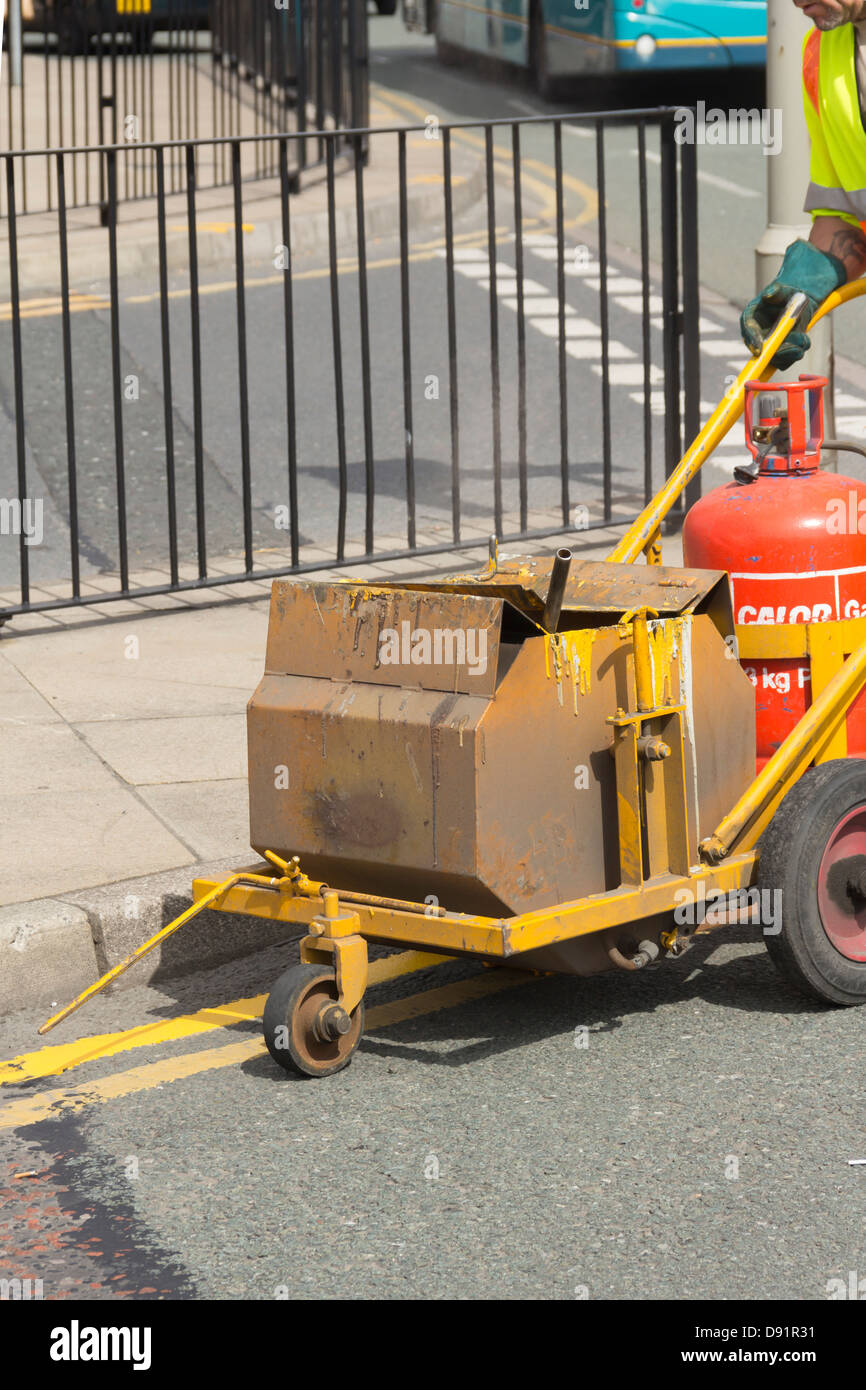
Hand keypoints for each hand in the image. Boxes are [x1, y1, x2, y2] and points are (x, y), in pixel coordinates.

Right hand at [739, 238, 845, 367]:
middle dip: (775, 353)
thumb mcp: (781, 290)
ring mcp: (768, 345)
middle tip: (791, 349)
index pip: (748, 330)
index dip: (752, 340)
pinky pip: (785, 360)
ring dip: (790, 353)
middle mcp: (756, 334)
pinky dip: (796, 353)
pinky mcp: (780, 351)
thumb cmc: (787, 294)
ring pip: (775, 358)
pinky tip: (804, 341)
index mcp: (751, 318)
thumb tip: (768, 294)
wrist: (799, 301)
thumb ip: (775, 291)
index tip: (759, 349)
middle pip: (760, 349)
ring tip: (804, 339)